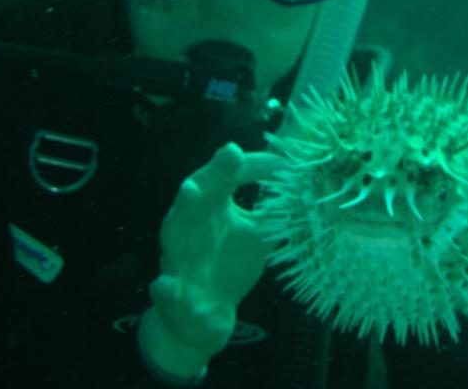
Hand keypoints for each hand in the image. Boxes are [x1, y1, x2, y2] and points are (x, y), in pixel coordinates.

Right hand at [139, 143, 285, 378]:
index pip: (228, 176)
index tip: (281, 162)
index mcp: (211, 207)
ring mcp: (179, 257)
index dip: (253, 166)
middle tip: (232, 152)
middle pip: (199, 190)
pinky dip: (165, 287)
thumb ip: (274, 211)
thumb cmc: (230, 263)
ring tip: (189, 191)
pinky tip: (164, 284)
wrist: (203, 316)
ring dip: (182, 209)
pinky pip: (166, 289)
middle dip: (214, 171)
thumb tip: (303, 183)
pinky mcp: (174, 294)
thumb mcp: (258, 235)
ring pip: (174, 229)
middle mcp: (191, 225)